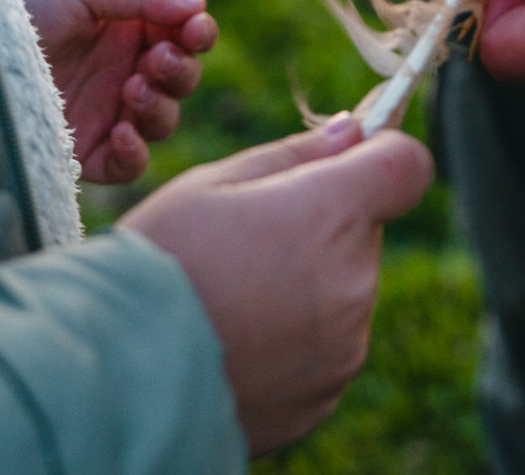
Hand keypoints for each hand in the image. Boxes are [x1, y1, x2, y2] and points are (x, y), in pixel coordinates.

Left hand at [15, 0, 216, 184]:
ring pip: (163, 121)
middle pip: (181, 80)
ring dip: (160, 105)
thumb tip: (198, 7)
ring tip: (133, 88)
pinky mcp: (86, 152)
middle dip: (180, 69)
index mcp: (129, 31)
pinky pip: (128, 164)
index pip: (183, 37)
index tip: (195, 30)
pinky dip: (136, 151)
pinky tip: (122, 131)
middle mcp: (124, 72)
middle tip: (156, 58)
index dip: (199, 34)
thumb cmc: (23, 8)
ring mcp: (107, 113)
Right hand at [122, 118, 432, 455]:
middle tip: (247, 239)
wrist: (119, 375)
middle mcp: (354, 281)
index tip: (347, 158)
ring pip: (344, 291)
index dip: (381, 155)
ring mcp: (344, 345)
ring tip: (231, 297)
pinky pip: (325, 347)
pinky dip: (292, 338)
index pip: (406, 166)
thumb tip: (352, 132)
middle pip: (363, 232)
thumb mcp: (211, 185)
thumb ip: (293, 154)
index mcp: (330, 213)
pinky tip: (234, 337)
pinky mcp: (326, 394)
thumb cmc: (158, 261)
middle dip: (321, 225)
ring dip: (306, 283)